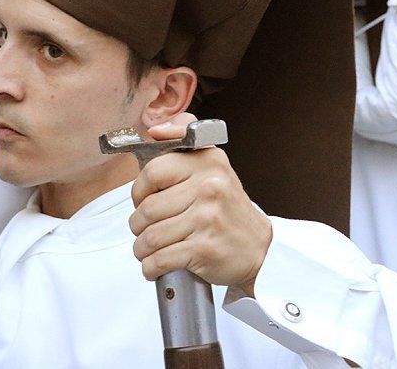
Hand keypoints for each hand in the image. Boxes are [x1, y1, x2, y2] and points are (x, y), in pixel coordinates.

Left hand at [129, 114, 272, 296]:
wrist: (259, 248)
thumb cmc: (227, 208)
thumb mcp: (212, 166)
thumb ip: (183, 140)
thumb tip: (155, 129)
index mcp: (208, 162)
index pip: (154, 171)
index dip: (139, 189)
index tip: (142, 199)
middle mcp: (210, 188)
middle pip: (148, 208)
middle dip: (137, 224)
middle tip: (143, 229)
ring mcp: (208, 219)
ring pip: (151, 236)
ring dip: (142, 248)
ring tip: (147, 249)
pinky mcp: (205, 249)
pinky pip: (161, 259)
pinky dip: (151, 266)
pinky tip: (155, 265)